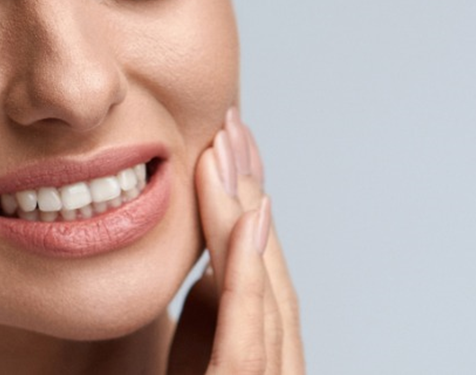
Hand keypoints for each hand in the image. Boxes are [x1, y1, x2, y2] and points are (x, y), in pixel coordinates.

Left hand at [168, 109, 304, 373]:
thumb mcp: (196, 355)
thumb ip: (212, 311)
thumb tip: (217, 258)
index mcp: (266, 347)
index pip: (259, 262)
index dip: (247, 198)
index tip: (229, 141)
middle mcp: (278, 362)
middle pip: (269, 263)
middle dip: (251, 189)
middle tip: (232, 124)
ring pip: (266, 287)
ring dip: (246, 212)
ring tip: (225, 151)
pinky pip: (249, 336)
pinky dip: (249, 274)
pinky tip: (250, 220)